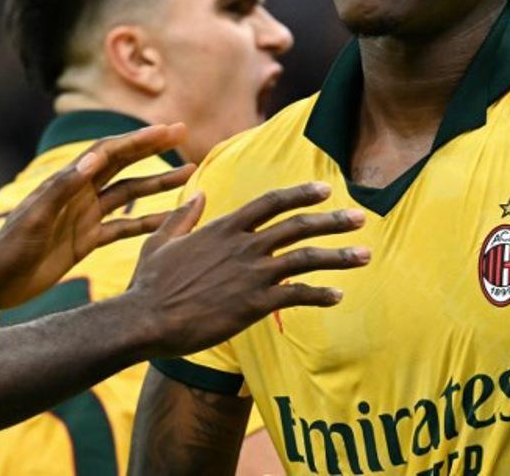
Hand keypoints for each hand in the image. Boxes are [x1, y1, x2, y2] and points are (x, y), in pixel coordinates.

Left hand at [0, 124, 195, 309]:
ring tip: (189, 174)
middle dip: (154, 149)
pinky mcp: (88, 240)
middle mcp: (81, 194)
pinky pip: (125, 227)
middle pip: (125, 164)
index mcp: (70, 183)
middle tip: (184, 133)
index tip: (167, 130)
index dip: (140, 140)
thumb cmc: (9, 249)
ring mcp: (86, 216)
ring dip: (158, 183)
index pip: (111, 152)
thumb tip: (96, 157)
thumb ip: (63, 188)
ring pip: (130, 194)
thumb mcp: (36, 218)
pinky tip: (170, 222)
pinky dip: (148, 223)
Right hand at [126, 182, 368, 357]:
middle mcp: (243, 246)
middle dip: (333, 220)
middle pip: (298, 226)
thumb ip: (183, 215)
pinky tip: (336, 296)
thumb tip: (197, 193)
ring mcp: (251, 274)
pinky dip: (320, 294)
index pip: (271, 202)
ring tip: (364, 256)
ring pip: (305, 258)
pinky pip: (296, 295)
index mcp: (224, 228)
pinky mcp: (253, 304)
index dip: (300, 194)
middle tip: (361, 218)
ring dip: (338, 256)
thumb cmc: (150, 283)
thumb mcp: (162, 240)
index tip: (325, 190)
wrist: (145, 319)